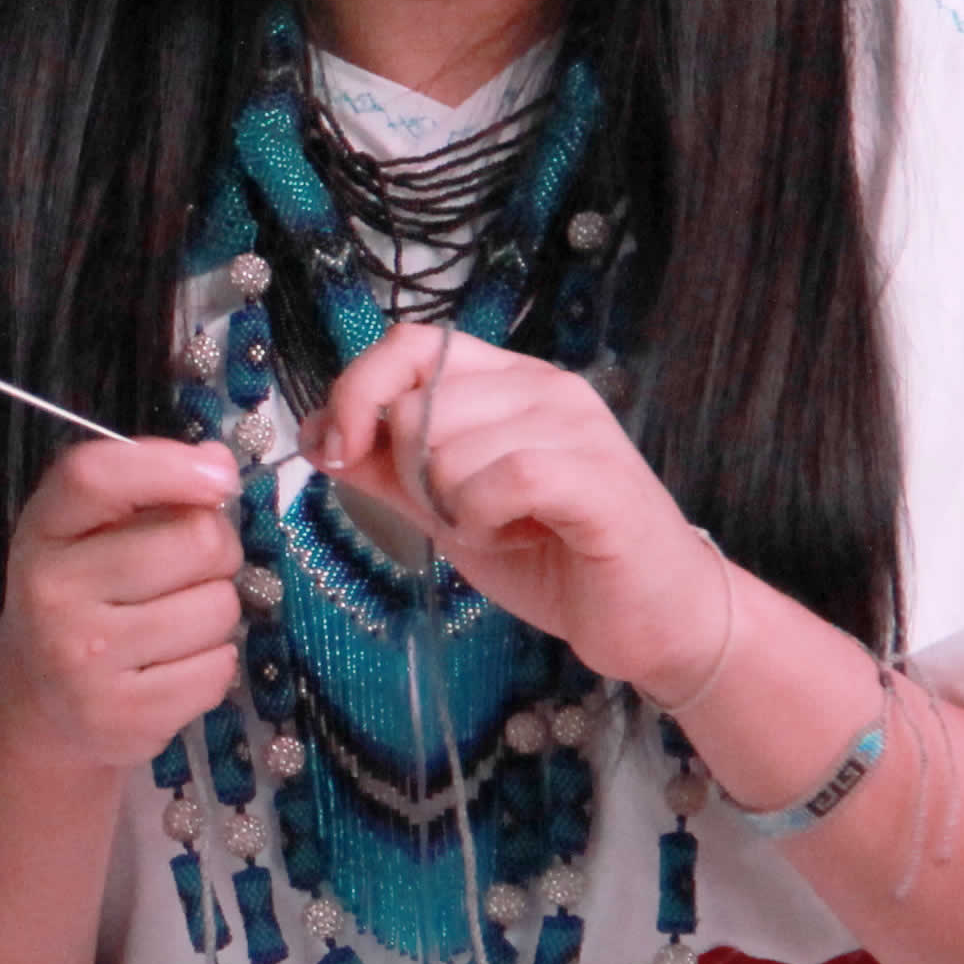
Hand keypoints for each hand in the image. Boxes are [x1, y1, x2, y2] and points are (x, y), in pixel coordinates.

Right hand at [0, 435, 248, 769]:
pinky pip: (219, 667)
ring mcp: (88, 661)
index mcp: (43, 534)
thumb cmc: (78, 603)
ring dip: (215, 612)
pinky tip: (172, 665)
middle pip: (195, 540)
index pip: (95, 475)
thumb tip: (220, 464)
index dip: (170, 465)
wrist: (34, 709)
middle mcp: (54, 594)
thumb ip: (145, 489)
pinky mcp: (127, 716)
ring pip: (218, 607)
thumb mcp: (85, 535)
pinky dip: (213, 663)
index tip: (220, 476)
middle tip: (192, 568)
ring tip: (174, 623)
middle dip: (217, 549)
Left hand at [303, 330, 725, 699]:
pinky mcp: (595, 475)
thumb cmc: (551, 559)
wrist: (650, 619)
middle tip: (470, 515)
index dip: (358, 391)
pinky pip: (496, 482)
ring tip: (509, 529)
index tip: (337, 451)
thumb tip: (313, 433)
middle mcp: (545, 386)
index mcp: (508, 381)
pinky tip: (519, 538)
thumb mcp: (445, 509)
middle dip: (414, 480)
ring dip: (456, 511)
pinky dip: (485, 523)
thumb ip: (385, 469)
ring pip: (447, 450)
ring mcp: (576, 425)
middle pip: (416, 405)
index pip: (410, 344)